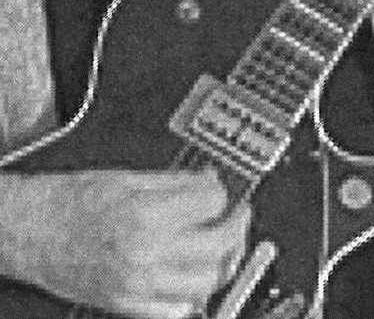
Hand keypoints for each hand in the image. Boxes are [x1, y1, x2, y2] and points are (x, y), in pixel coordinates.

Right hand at [15, 169, 249, 318]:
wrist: (28, 230)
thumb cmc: (68, 203)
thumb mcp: (127, 177)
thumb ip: (176, 181)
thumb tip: (210, 181)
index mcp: (146, 213)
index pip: (214, 201)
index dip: (223, 191)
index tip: (221, 190)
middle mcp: (145, 251)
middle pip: (221, 243)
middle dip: (237, 225)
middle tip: (235, 216)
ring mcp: (137, 283)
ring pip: (207, 281)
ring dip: (221, 262)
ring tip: (218, 247)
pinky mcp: (125, 305)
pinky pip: (176, 310)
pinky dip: (192, 296)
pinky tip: (190, 277)